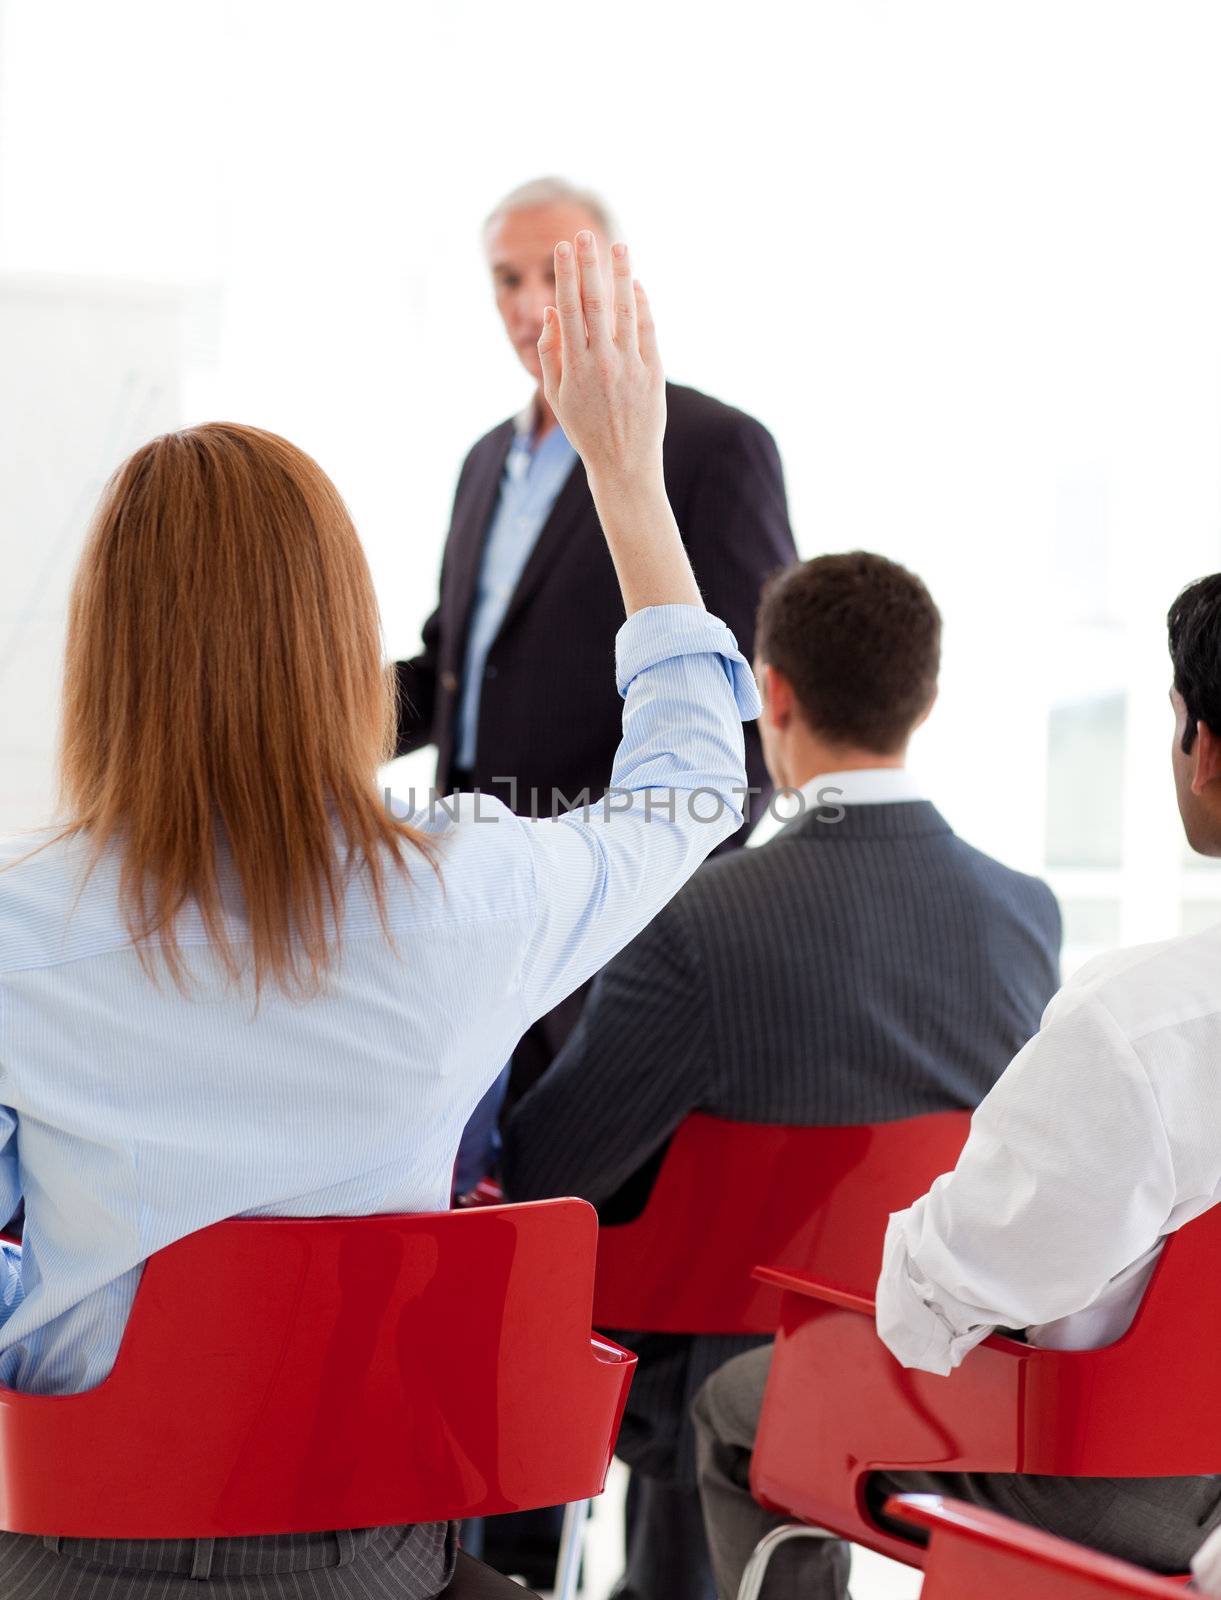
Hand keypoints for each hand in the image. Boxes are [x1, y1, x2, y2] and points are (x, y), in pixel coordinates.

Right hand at [537, 231, 664, 485]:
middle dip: (589, 265)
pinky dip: (642, 304)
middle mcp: (603, 362)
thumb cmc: (585, 429)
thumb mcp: (556, 396)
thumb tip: (552, 310)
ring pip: (626, 310)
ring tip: (620, 246)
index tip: (563, 248)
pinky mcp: (654, 373)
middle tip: (585, 235)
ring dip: (622, 274)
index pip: (568, 309)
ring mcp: (631, 366)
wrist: (624, 464)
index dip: (565, 275)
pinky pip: (648, 329)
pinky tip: (636, 285)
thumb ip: (550, 352)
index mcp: (575, 367)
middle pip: (595, 302)